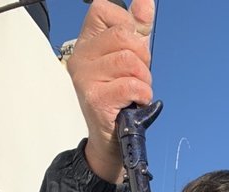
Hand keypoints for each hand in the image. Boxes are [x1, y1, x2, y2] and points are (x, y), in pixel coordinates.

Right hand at [68, 0, 154, 182]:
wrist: (111, 141)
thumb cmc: (119, 100)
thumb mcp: (129, 60)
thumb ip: (137, 30)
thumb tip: (147, 3)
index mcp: (87, 42)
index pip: (104, 9)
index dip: (128, 24)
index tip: (134, 48)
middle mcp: (81, 56)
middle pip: (123, 35)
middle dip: (142, 56)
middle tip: (140, 75)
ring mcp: (85, 77)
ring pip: (129, 60)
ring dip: (144, 78)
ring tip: (137, 91)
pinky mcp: (95, 98)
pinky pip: (130, 84)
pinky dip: (141, 93)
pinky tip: (136, 101)